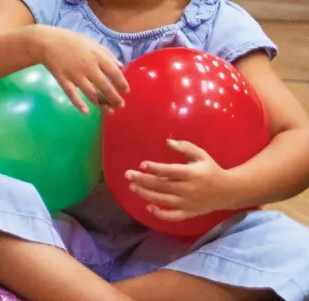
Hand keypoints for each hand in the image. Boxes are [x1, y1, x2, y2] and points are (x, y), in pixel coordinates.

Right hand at [36, 26, 127, 113]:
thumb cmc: (71, 41)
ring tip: (109, 111)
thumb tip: (120, 66)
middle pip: (105, 86)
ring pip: (91, 93)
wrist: (47, 42)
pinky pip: (72, 94)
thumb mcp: (93, 44)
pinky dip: (79, 103)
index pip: (115, 73)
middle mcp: (89, 68)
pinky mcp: (63, 80)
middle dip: (115, 98)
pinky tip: (86, 111)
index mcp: (98, 57)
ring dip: (101, 104)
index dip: (122, 84)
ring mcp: (75, 75)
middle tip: (121, 105)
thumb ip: (108, 55)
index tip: (126, 91)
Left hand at [125, 140, 242, 221]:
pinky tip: (148, 207)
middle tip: (128, 175)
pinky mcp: (189, 212)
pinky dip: (160, 214)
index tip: (142, 164)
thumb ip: (185, 147)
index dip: (155, 168)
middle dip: (143, 180)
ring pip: (163, 200)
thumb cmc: (211, 170)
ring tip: (133, 187)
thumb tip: (167, 141)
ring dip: (146, 194)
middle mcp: (189, 189)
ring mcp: (188, 203)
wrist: (229, 191)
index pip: (170, 171)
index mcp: (192, 174)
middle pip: (162, 186)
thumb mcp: (201, 155)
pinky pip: (172, 216)